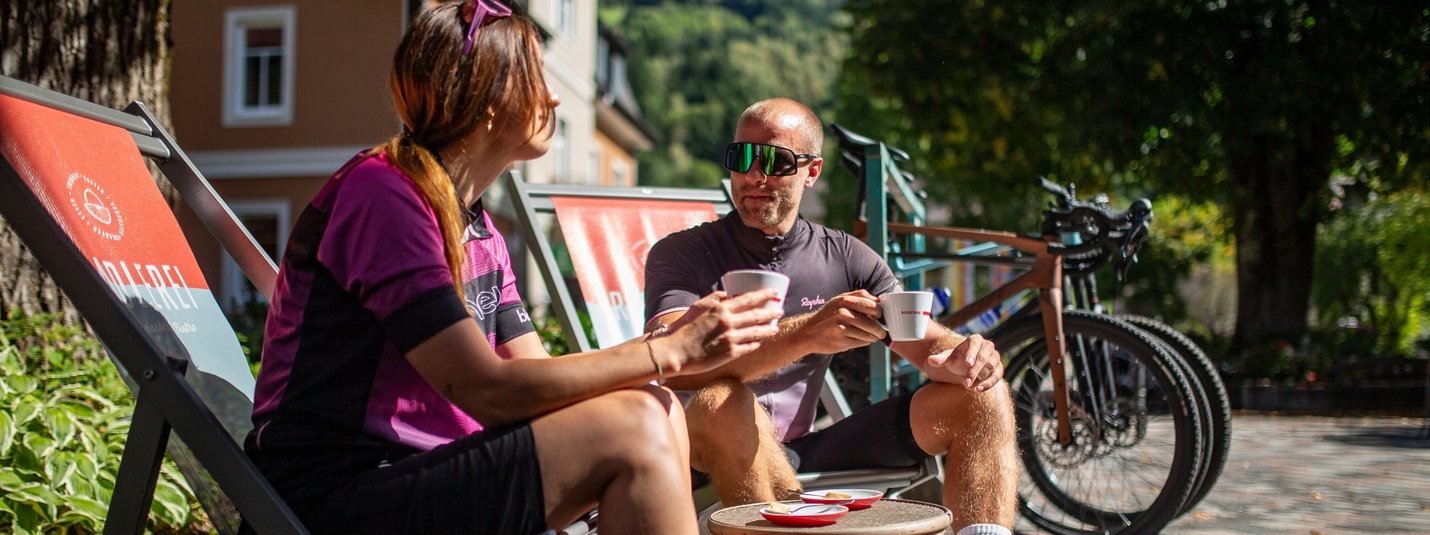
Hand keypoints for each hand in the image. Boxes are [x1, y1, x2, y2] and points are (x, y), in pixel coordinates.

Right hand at [663, 290, 781, 374]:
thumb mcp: (698, 307)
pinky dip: (756, 343)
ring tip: (775, 328)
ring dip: (768, 329)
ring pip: (756, 332)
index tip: (775, 293)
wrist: (676, 351)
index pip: (749, 299)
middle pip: (757, 315)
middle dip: (771, 312)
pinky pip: (749, 347)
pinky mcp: (730, 353)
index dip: (764, 295)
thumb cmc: (685, 328)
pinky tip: (760, 341)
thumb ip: (715, 299)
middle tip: (780, 310)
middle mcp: (728, 322)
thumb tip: (728, 295)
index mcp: (721, 308)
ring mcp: (731, 338)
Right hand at [793, 290, 885, 354]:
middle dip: (879, 329)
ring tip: (872, 337)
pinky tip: (860, 339)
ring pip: (868, 335)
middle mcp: (843, 313)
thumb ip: (859, 296)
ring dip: (873, 337)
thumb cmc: (827, 316)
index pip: (872, 306)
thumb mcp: (839, 300)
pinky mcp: (842, 341)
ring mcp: (842, 328)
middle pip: (872, 323)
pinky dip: (864, 342)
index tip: (880, 317)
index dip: (879, 312)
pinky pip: (861, 342)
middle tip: (881, 332)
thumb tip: (878, 300)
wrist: (808, 332)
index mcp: (845, 300)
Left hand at [927, 334, 1002, 391]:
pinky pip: (997, 376)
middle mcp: (988, 346)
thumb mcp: (948, 359)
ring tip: (968, 387)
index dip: (972, 353)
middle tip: (964, 383)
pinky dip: (989, 383)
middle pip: (983, 358)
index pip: (975, 344)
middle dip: (974, 371)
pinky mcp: (999, 369)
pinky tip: (979, 390)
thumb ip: (940, 359)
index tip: (967, 364)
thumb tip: (930, 360)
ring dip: (980, 378)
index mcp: (976, 339)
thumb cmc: (957, 359)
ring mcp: (995, 357)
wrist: (967, 366)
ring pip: (990, 367)